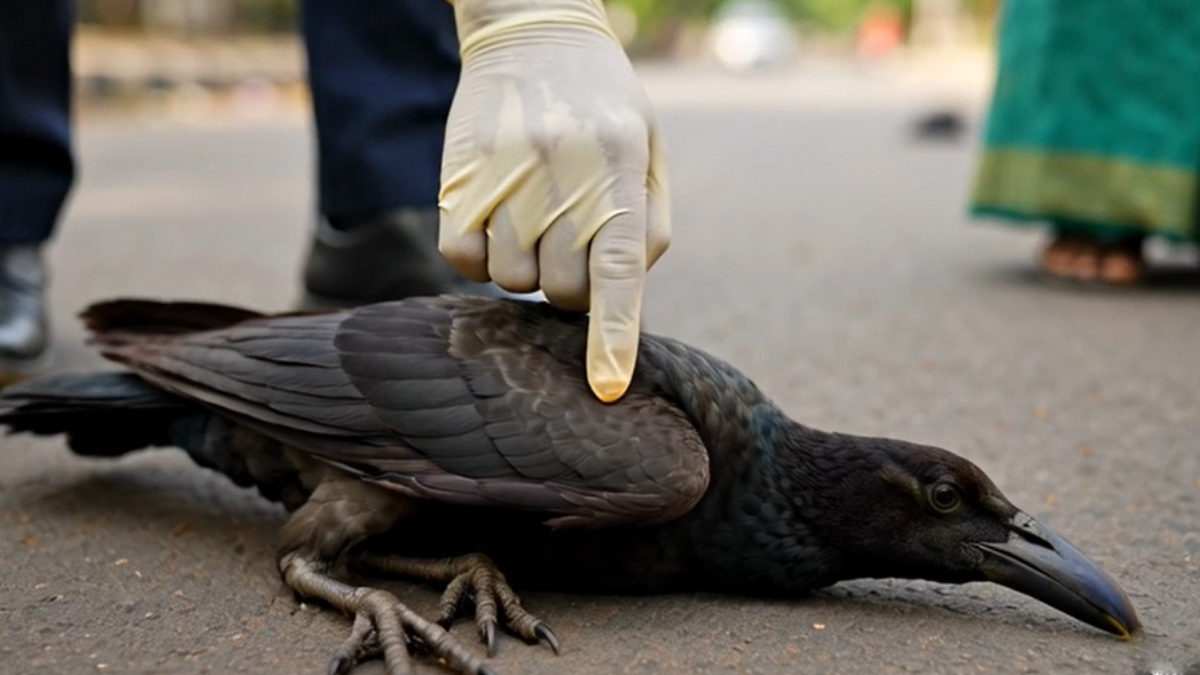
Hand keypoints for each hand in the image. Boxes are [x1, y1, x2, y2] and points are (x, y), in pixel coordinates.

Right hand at [439, 0, 669, 402]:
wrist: (532, 30)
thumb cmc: (603, 105)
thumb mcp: (649, 149)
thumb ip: (650, 224)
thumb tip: (625, 295)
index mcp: (620, 166)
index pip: (619, 271)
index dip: (612, 337)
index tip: (606, 387)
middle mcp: (561, 174)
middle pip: (564, 289)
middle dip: (572, 285)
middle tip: (571, 242)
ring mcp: (504, 176)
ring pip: (511, 281)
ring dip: (526, 268)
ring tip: (534, 219)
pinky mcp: (457, 180)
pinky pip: (462, 260)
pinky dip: (478, 258)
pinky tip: (494, 221)